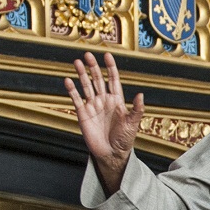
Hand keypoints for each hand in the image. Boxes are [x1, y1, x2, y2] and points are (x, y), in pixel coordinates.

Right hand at [66, 53, 143, 192]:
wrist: (112, 154)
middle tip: (88, 54)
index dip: (110, 67)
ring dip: (81, 74)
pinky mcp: (83, 114)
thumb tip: (141, 95)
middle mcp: (104, 100)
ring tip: (77, 62)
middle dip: (93, 67)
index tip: (107, 55)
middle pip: (98, 79)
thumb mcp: (133, 124)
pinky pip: (76, 99)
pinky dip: (72, 90)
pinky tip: (68, 80)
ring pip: (86, 86)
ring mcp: (93, 106)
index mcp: (117, 100)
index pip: (113, 79)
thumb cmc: (124, 140)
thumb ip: (137, 109)